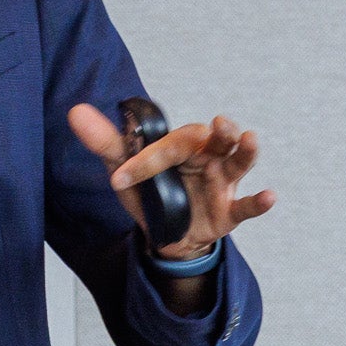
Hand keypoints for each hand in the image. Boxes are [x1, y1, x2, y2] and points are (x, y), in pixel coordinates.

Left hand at [68, 105, 275, 264]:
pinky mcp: (230, 211)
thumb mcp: (125, 169)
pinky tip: (270, 196)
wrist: (164, 234)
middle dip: (221, 131)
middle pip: (217, 139)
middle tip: (220, 123)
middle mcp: (207, 157)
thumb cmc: (151, 191)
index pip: (169, 145)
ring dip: (245, 152)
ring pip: (238, 162)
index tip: (119, 177)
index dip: (145, 161)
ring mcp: (222, 183)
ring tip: (249, 139)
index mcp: (182, 144)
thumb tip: (75, 111)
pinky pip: (248, 205)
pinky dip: (260, 202)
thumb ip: (106, 142)